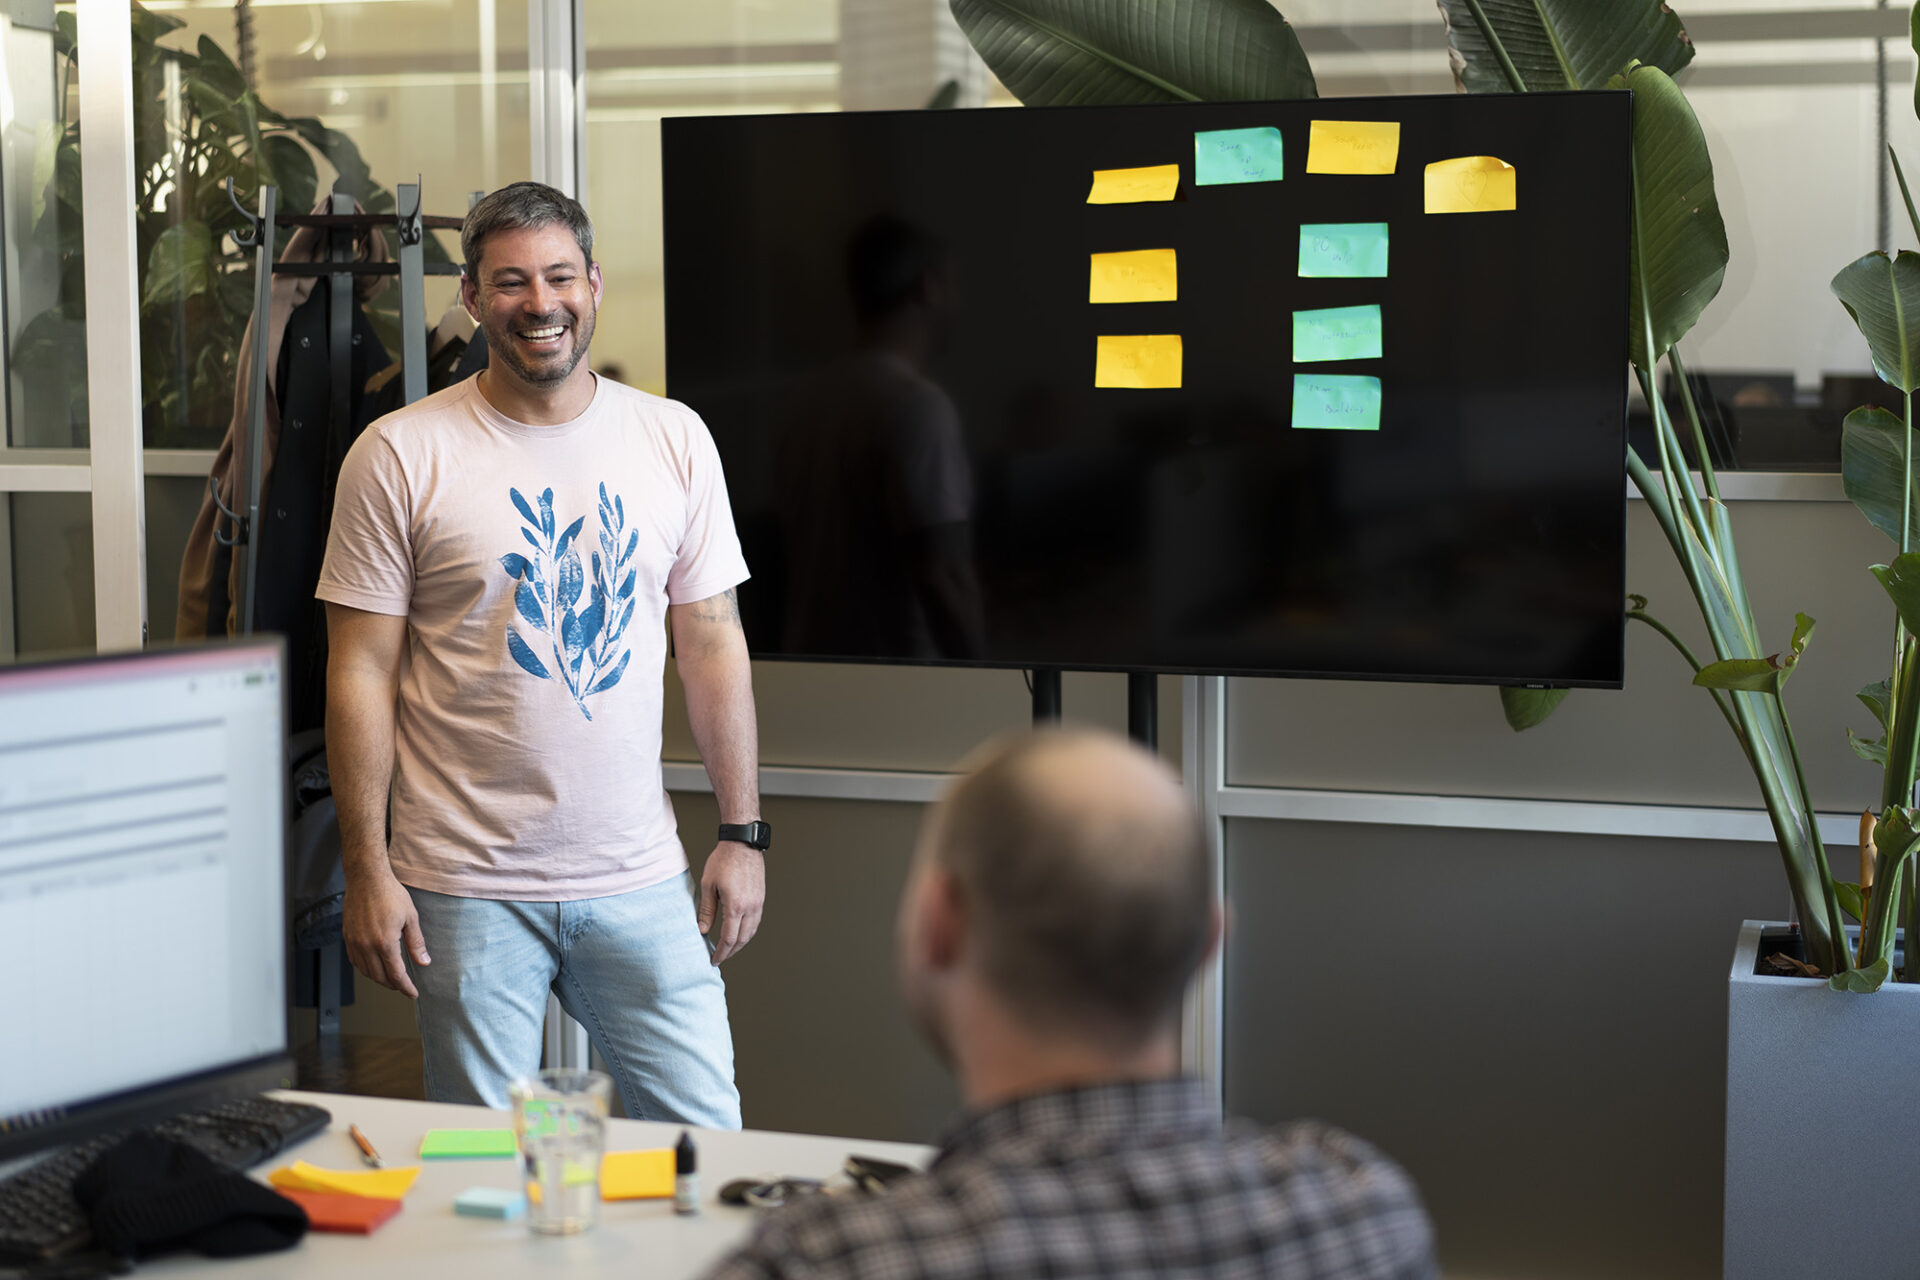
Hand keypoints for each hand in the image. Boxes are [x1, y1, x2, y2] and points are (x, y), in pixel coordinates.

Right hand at [343, 867, 429, 996]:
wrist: (366, 878)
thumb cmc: (390, 894)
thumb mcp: (411, 917)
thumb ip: (416, 942)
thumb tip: (423, 962)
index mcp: (385, 942)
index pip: (396, 974)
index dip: (405, 987)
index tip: (412, 993)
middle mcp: (366, 945)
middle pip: (379, 977)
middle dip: (393, 985)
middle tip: (403, 986)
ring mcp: (354, 942)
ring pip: (365, 971)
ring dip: (378, 978)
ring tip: (391, 978)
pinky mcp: (347, 937)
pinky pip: (355, 960)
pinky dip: (365, 968)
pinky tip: (374, 965)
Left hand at [698, 842, 765, 964]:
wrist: (743, 843)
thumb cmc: (724, 860)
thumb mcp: (709, 885)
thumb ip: (706, 910)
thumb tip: (702, 930)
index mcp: (736, 906)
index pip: (729, 939)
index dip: (721, 952)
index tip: (714, 960)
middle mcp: (750, 908)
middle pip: (742, 940)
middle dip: (730, 952)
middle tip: (719, 957)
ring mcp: (758, 903)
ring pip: (751, 932)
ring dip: (740, 944)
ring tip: (728, 948)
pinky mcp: (761, 898)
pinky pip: (756, 922)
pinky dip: (747, 932)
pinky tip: (739, 932)